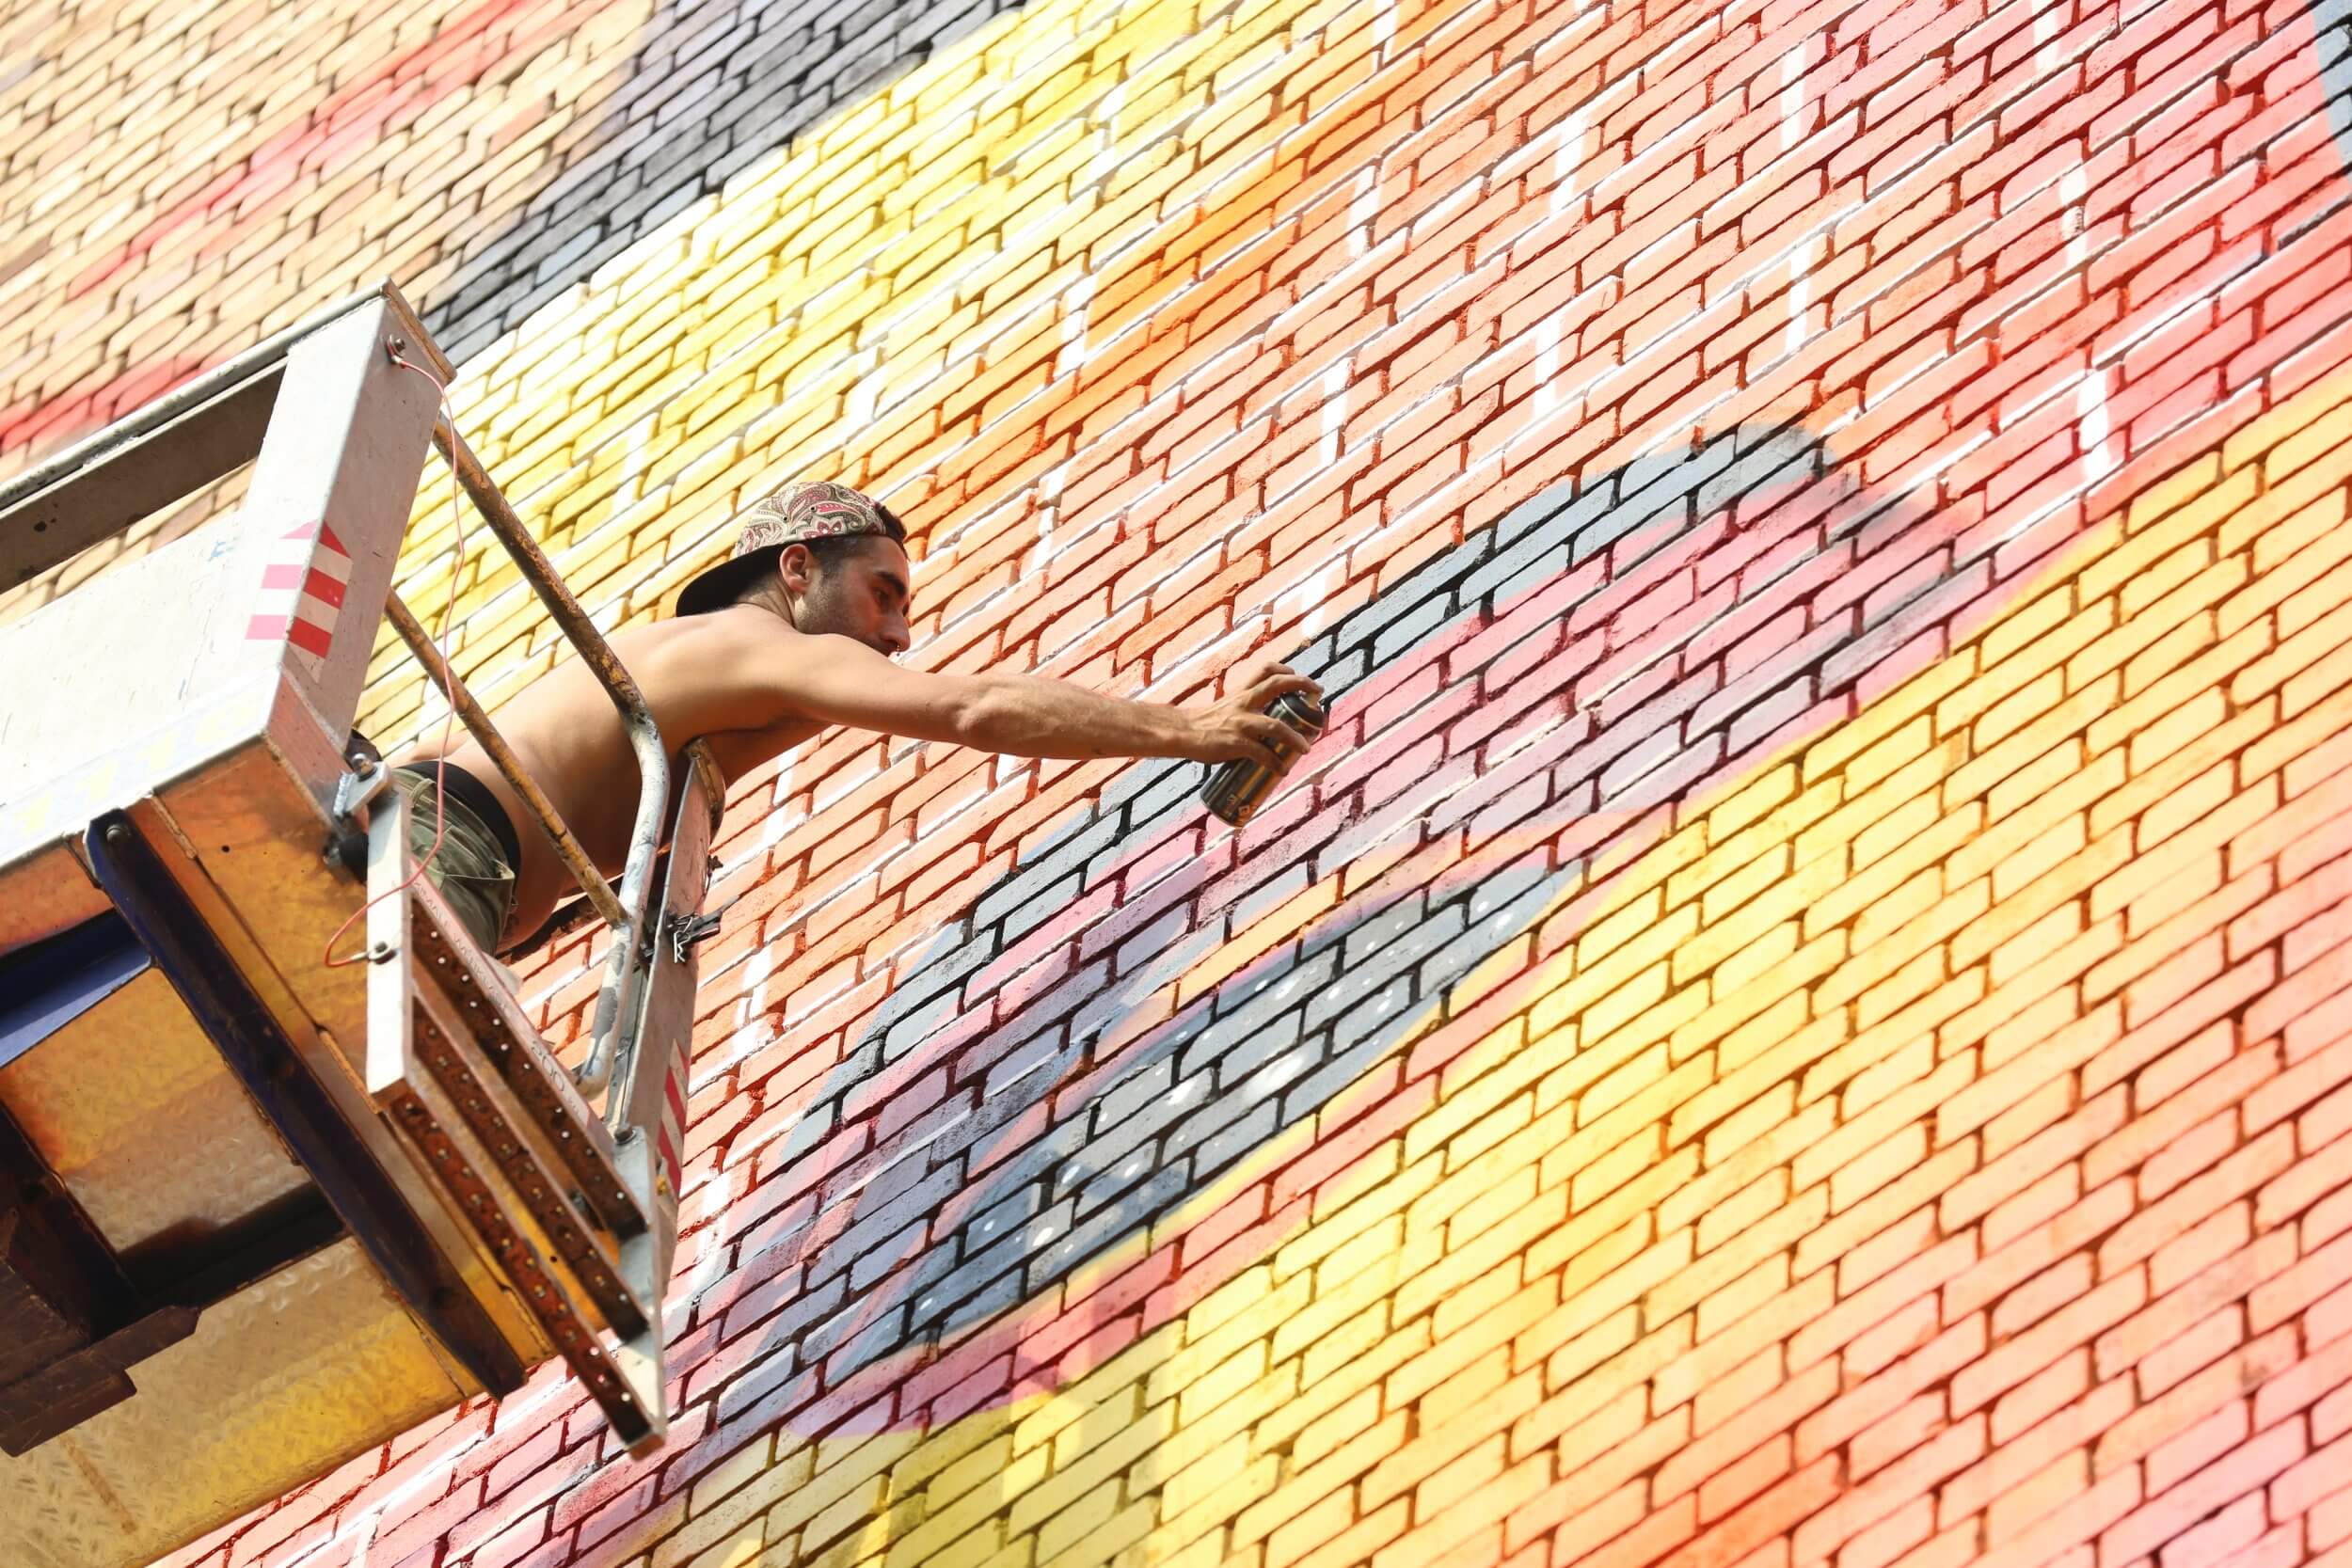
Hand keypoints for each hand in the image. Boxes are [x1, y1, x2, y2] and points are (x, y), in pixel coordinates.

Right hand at [1182, 658, 1325, 767]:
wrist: (1181, 733)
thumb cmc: (1203, 723)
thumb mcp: (1226, 708)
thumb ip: (1245, 712)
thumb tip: (1267, 728)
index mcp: (1241, 693)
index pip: (1266, 670)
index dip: (1288, 670)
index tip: (1302, 678)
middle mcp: (1243, 702)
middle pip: (1277, 685)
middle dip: (1302, 685)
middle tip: (1319, 695)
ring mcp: (1240, 723)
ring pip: (1276, 726)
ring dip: (1295, 738)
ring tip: (1306, 748)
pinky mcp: (1235, 743)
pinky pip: (1262, 754)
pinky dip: (1275, 763)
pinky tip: (1281, 770)